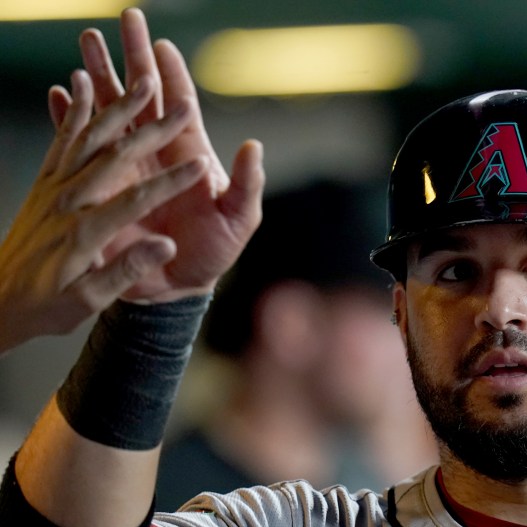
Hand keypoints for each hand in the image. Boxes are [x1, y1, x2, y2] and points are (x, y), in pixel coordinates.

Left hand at [0, 68, 196, 354]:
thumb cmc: (48, 307)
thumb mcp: (87, 301)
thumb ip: (127, 271)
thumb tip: (166, 246)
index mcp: (85, 233)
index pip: (137, 200)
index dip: (172, 182)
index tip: (202, 167)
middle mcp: (67, 202)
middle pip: (116, 155)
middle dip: (152, 128)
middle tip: (183, 106)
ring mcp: (53, 188)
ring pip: (89, 136)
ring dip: (117, 106)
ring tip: (142, 78)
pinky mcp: (43, 183)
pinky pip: (61, 138)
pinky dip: (73, 108)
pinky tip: (81, 82)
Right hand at [42, 8, 263, 303]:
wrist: (178, 288)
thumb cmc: (215, 252)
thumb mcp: (240, 219)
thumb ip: (247, 184)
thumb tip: (254, 146)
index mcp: (188, 153)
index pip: (180, 104)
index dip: (171, 74)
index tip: (161, 43)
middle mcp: (156, 152)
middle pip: (141, 95)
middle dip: (129, 58)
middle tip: (119, 22)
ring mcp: (126, 166)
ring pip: (108, 111)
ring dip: (96, 79)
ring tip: (84, 47)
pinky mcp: (102, 186)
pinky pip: (81, 148)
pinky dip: (69, 122)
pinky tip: (59, 96)